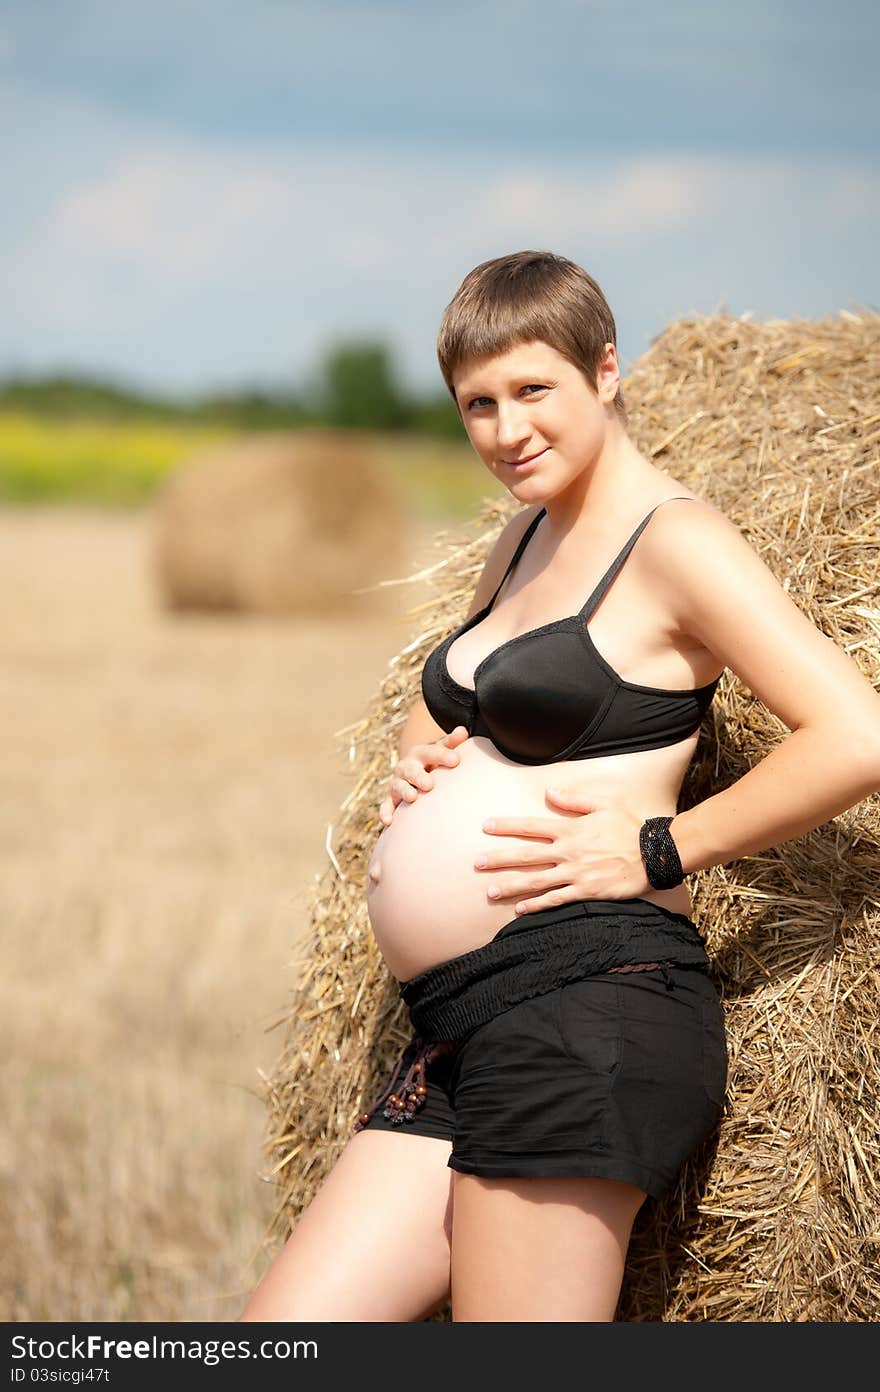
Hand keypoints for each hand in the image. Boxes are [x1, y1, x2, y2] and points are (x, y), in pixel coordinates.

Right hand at [378, 726, 469, 825]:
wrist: (415, 770)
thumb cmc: (434, 762)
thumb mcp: (442, 750)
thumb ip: (452, 742)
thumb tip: (462, 731)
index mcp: (420, 753)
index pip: (431, 752)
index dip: (443, 755)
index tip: (456, 760)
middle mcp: (407, 766)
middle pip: (411, 770)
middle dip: (418, 776)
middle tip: (429, 784)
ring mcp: (398, 782)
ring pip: (398, 786)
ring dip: (404, 791)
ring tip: (412, 797)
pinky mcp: (391, 798)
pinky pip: (386, 805)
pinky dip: (385, 812)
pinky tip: (388, 821)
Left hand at [473, 785, 650, 913]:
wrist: (655, 853)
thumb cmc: (631, 826)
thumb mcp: (604, 804)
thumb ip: (574, 800)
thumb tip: (548, 792)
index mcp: (570, 829)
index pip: (531, 827)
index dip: (506, 827)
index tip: (485, 827)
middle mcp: (568, 852)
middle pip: (526, 856)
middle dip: (498, 859)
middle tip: (476, 863)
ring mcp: (575, 874)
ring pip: (536, 881)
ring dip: (511, 886)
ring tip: (489, 891)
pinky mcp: (586, 892)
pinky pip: (556, 900)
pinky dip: (536, 905)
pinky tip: (519, 909)